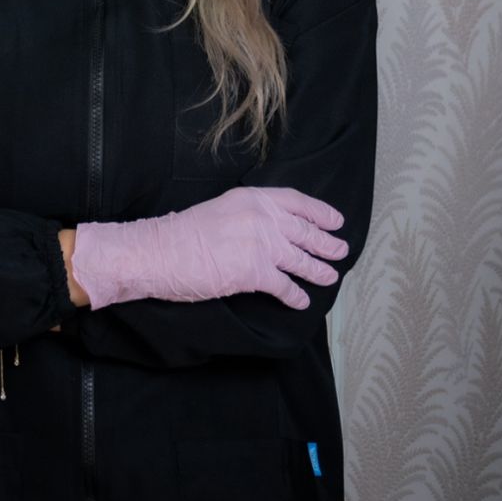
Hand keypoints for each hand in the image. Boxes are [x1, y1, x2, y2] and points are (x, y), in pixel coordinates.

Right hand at [70, 186, 347, 311]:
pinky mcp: (255, 273)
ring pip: (301, 259)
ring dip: (318, 269)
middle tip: (341, 249)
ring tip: (330, 276)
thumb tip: (269, 230)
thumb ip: (247, 216)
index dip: (319, 211)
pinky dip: (295, 296)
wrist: (160, 251)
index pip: (295, 201)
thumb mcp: (220, 210)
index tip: (335, 220)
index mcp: (250, 198)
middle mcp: (261, 217)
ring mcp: (260, 244)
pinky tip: (301, 301)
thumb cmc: (181, 233)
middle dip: (325, 242)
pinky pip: (284, 286)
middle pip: (303, 231)